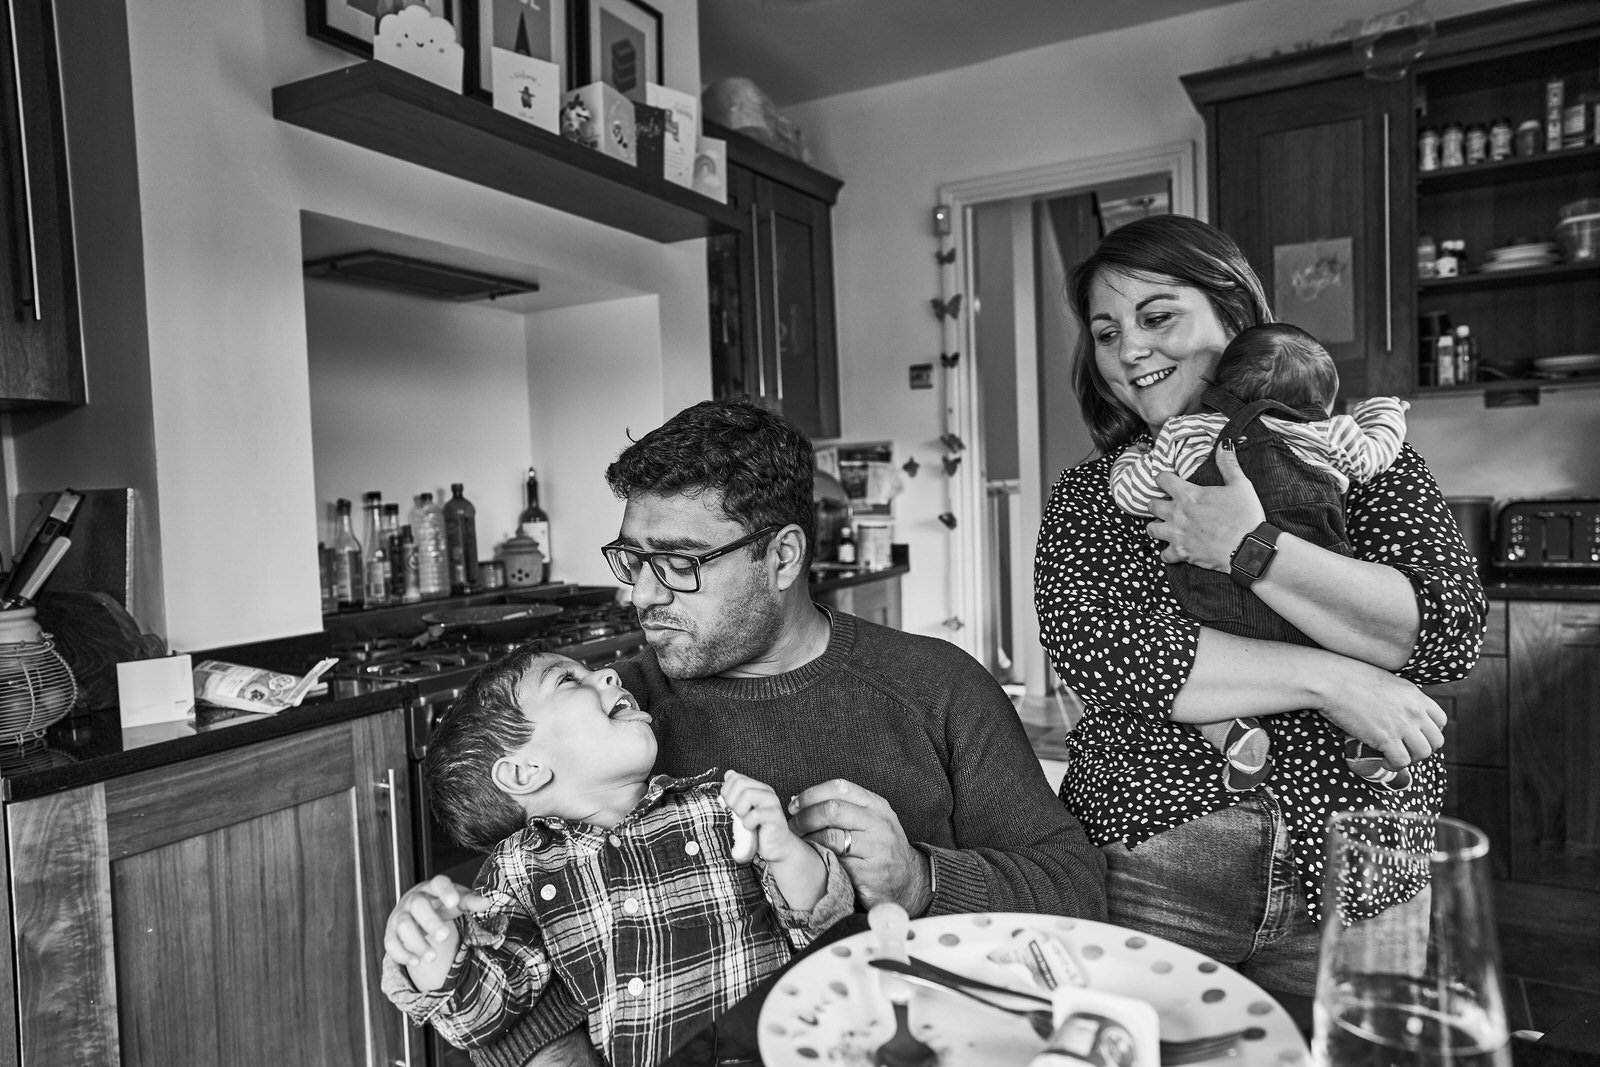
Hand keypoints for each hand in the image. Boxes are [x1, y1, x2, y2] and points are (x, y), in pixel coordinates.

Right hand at [383, 874, 487, 971]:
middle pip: (417, 906)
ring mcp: (400, 916)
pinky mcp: (391, 933)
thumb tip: (486, 902)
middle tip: (444, 936)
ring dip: (417, 943)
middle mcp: (413, 899)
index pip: (438, 883)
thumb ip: (471, 901)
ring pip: (403, 926)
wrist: (417, 911)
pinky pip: (391, 943)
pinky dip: (402, 954)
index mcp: (432, 888)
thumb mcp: (457, 900)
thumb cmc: (440, 904)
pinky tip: (416, 962)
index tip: (454, 902)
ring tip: (433, 957)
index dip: (445, 891)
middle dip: (430, 921)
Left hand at [721, 769, 804, 864]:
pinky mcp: (775, 816)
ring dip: (739, 811)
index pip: (735, 778)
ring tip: (743, 820)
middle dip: (731, 800)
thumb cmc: (758, 829)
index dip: (726, 791)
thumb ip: (736, 792)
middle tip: (735, 814)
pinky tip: (750, 828)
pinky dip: (747, 823)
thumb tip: (728, 774)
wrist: (776, 847)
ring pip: (748, 794)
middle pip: (740, 783)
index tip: (728, 805)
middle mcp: (766, 791)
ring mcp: (772, 802)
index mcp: (757, 788)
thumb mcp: (743, 809)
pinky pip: (754, 814)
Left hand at [788, 779, 931, 914]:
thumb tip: (800, 801)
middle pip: (833, 810)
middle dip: (805, 817)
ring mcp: (877, 849)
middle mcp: (879, 824)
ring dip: (809, 840)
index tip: (794, 805)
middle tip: (793, 826)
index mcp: (877, 805)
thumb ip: (844, 808)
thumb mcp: (872, 820)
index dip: (812, 794)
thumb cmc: (881, 847)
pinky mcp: (869, 873)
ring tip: (800, 843)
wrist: (910, 881)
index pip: (841, 787)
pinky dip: (820, 860)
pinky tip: (813, 860)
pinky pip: (836, 863)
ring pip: (832, 837)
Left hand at [1147, 442, 1265, 571]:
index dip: (1164, 478)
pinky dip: (1168, 553)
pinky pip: (1164, 555)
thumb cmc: (1246, 515)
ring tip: (1166, 526)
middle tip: (1166, 504)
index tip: (1168, 480)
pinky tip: (1175, 549)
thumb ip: (1228, 464)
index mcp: (1188, 494)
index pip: (1162, 479)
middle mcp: (1177, 514)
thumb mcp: (1240, 485)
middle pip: (1152, 504)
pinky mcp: (1182, 553)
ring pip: (1151, 529)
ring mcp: (1177, 534)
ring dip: (1157, 526)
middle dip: (1157, 503)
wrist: (1250, 548)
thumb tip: (1223, 444)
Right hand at [1314, 660, 1448, 770]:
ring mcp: (1402, 724)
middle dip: (1422, 748)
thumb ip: (1398, 696)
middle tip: (1405, 749)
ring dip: (1410, 759)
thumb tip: (1394, 710)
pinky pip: (1402, 761)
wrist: (1331, 680)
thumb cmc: (1348, 677)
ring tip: (1394, 757)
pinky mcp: (1386, 738)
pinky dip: (1394, 766)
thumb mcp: (1384, 680)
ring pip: (1423, 753)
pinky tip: (1383, 762)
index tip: (1416, 736)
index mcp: (1415, 694)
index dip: (1430, 732)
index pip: (1440, 720)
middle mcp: (1414, 710)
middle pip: (1436, 740)